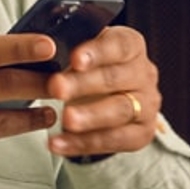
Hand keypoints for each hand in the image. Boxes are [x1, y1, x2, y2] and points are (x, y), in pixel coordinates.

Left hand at [45, 23, 163, 158]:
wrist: (102, 100)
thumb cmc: (89, 71)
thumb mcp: (81, 53)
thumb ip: (69, 51)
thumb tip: (42, 47)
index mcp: (131, 47)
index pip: (119, 45)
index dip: (97, 52)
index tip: (74, 59)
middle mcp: (144, 74)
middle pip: (115, 78)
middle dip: (83, 84)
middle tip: (56, 88)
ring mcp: (147, 105)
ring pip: (120, 110)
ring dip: (90, 116)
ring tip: (65, 120)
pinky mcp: (142, 133)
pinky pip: (115, 140)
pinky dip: (84, 143)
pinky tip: (60, 143)